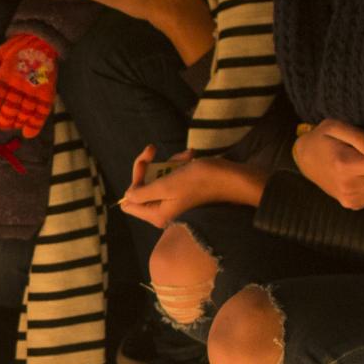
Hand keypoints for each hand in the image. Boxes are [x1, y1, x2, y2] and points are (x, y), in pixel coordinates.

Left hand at [0, 32, 57, 136]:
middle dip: (1, 121)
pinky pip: (42, 111)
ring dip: (15, 123)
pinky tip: (28, 134)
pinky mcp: (47, 91)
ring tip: (11, 125)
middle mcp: (19, 84)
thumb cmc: (16, 48)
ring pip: (23, 113)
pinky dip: (35, 124)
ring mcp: (34, 88)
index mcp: (5, 75)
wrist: (41, 39)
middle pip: (8, 109)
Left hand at [119, 152, 266, 226]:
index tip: (145, 165)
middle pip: (144, 188)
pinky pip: (175, 178)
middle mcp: (165, 211)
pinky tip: (191, 156)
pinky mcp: (187, 194)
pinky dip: (180, 165)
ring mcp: (176, 203)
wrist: (236, 180)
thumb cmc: (202, 182)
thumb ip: (142, 193)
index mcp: (157, 214)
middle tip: (153, 149)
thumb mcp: (167, 185)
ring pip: (160, 179)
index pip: (129, 202)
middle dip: (150, 167)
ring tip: (185, 155)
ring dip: (169, 163)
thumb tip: (127, 197)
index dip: (134, 181)